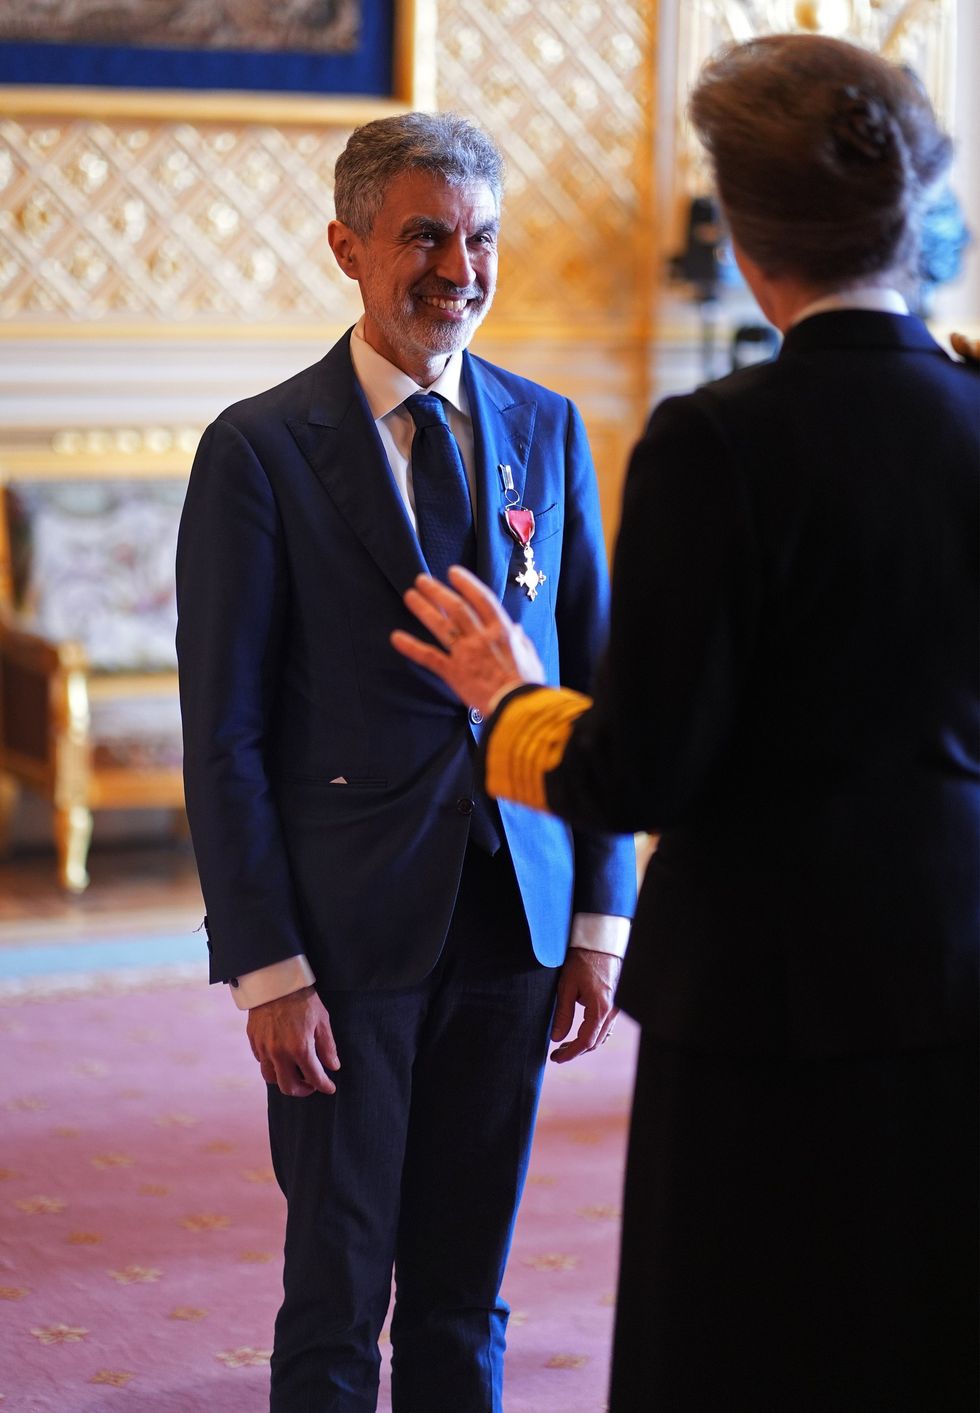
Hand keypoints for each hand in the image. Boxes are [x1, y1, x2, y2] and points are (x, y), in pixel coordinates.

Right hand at [246, 984, 340, 1096]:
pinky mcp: (253, 1041)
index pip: (314, 1077)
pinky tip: (281, 1058)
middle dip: (302, 1091)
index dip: (324, 1086)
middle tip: (311, 1085)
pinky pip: (262, 1062)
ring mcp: (264, 1048)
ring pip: (271, 1078)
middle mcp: (279, 1053)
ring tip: (294, 1073)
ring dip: (284, 1080)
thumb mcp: (322, 1020)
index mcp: (300, 1048)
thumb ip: (328, 1046)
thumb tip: (333, 1066)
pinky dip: (272, 1065)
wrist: (276, 981)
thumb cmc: (302, 999)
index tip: (329, 1088)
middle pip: (288, 1087)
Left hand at [391, 566, 544, 716]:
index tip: (453, 572)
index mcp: (502, 631)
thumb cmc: (527, 684)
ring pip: (441, 625)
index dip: (466, 583)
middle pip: (456, 607)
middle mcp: (481, 637)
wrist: (517, 708)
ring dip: (424, 608)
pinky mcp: (453, 673)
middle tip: (422, 580)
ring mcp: (465, 654)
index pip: (481, 599)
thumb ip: (521, 640)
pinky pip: (429, 657)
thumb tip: (516, 628)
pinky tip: (396, 638)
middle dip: (438, 591)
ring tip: (410, 596)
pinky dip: (412, 647)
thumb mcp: (530, 656)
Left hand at [549, 949, 620, 1063]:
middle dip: (575, 1050)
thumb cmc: (582, 960)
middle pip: (595, 1042)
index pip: (586, 1042)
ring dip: (585, 1043)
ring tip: (565, 1044)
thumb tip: (556, 1038)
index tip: (555, 1058)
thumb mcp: (566, 986)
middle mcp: (612, 1011)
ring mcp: (617, 1007)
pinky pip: (607, 1026)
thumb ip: (563, 1014)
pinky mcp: (616, 1002)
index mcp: (600, 1008)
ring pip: (602, 1035)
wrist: (600, 942)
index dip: (570, 1053)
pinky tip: (582, 1032)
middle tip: (556, 1053)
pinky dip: (594, 1033)